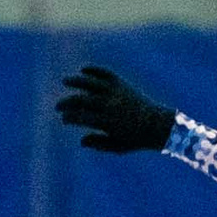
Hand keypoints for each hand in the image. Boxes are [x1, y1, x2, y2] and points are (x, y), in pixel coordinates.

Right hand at [56, 65, 174, 152]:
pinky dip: (94, 70)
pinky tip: (83, 70)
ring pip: (91, 83)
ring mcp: (116, 92)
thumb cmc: (136, 139)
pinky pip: (105, 73)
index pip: (81, 117)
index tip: (64, 119)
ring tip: (64, 82)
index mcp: (108, 122)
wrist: (158, 124)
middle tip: (58, 106)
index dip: (69, 117)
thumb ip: (99, 144)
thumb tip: (81, 140)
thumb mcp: (118, 147)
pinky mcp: (122, 83)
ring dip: (76, 81)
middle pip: (82, 100)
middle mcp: (110, 105)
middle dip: (67, 103)